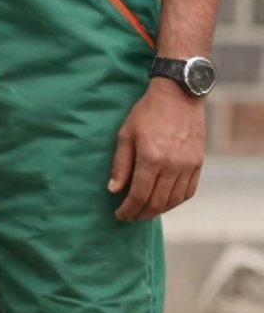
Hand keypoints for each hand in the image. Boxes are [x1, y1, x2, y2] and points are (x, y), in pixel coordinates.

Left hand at [109, 80, 204, 220]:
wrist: (179, 96)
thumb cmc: (147, 113)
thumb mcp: (125, 135)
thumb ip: (120, 165)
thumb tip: (113, 190)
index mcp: (151, 158)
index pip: (139, 195)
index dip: (128, 209)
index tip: (119, 215)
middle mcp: (172, 165)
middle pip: (157, 202)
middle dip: (141, 214)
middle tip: (130, 217)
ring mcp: (188, 165)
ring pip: (174, 200)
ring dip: (158, 211)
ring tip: (145, 212)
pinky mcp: (198, 163)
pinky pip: (189, 191)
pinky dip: (176, 201)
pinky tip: (165, 202)